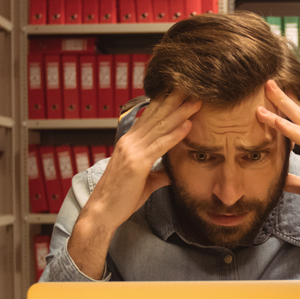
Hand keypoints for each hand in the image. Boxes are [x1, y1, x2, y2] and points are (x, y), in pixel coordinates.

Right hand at [68, 91, 199, 278]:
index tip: (181, 92)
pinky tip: (188, 125)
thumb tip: (170, 172)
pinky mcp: (137, 163)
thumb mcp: (142, 182)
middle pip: (156, 116)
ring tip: (196, 101)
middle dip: (175, 100)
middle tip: (192, 86)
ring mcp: (133, 151)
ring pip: (160, 127)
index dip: (165, 103)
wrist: (102, 212)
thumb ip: (157, 174)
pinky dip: (175, 134)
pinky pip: (160, 145)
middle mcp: (130, 142)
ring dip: (180, 112)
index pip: (150, 117)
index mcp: (129, 142)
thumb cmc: (120, 199)